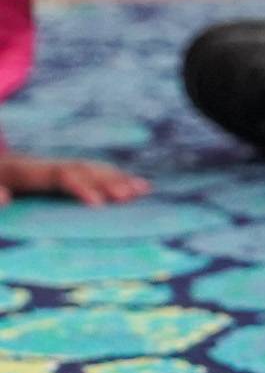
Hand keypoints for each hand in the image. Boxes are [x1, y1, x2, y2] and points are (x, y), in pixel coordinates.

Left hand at [0, 153, 149, 207]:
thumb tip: (3, 198)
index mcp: (26, 172)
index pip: (61, 176)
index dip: (82, 187)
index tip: (100, 205)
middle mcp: (44, 167)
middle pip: (82, 169)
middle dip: (108, 181)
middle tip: (133, 196)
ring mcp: (49, 170)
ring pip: (88, 170)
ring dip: (116, 178)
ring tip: (143, 189)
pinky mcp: (52, 178)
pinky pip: (86, 175)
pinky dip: (109, 178)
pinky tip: (130, 185)